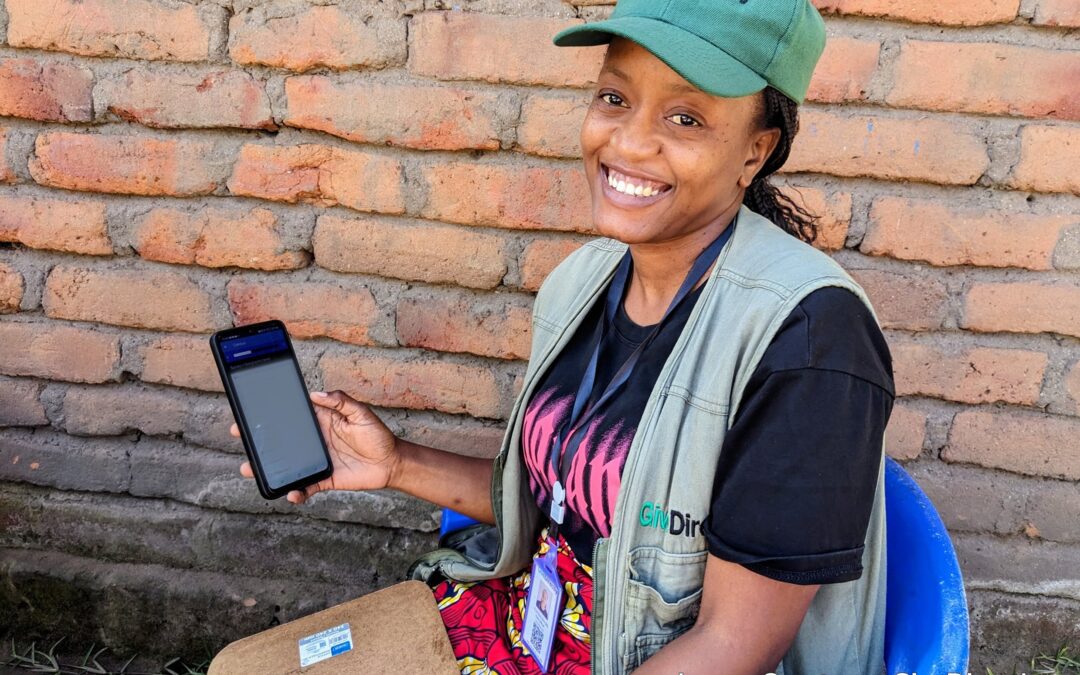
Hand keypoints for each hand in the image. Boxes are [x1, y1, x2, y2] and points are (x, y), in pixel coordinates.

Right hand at [232, 390, 399, 504]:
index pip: (292, 415)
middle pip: (283, 440)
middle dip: (260, 439)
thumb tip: (316, 394)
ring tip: (250, 469)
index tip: (251, 410)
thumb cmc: (378, 435)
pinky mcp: (324, 479)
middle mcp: (315, 440)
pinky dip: (297, 492)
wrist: (392, 463)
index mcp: (321, 421)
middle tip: (240, 435)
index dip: (272, 412)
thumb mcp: (362, 413)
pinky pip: (305, 487)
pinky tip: (291, 494)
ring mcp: (317, 460)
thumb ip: (341, 401)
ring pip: (287, 464)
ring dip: (268, 468)